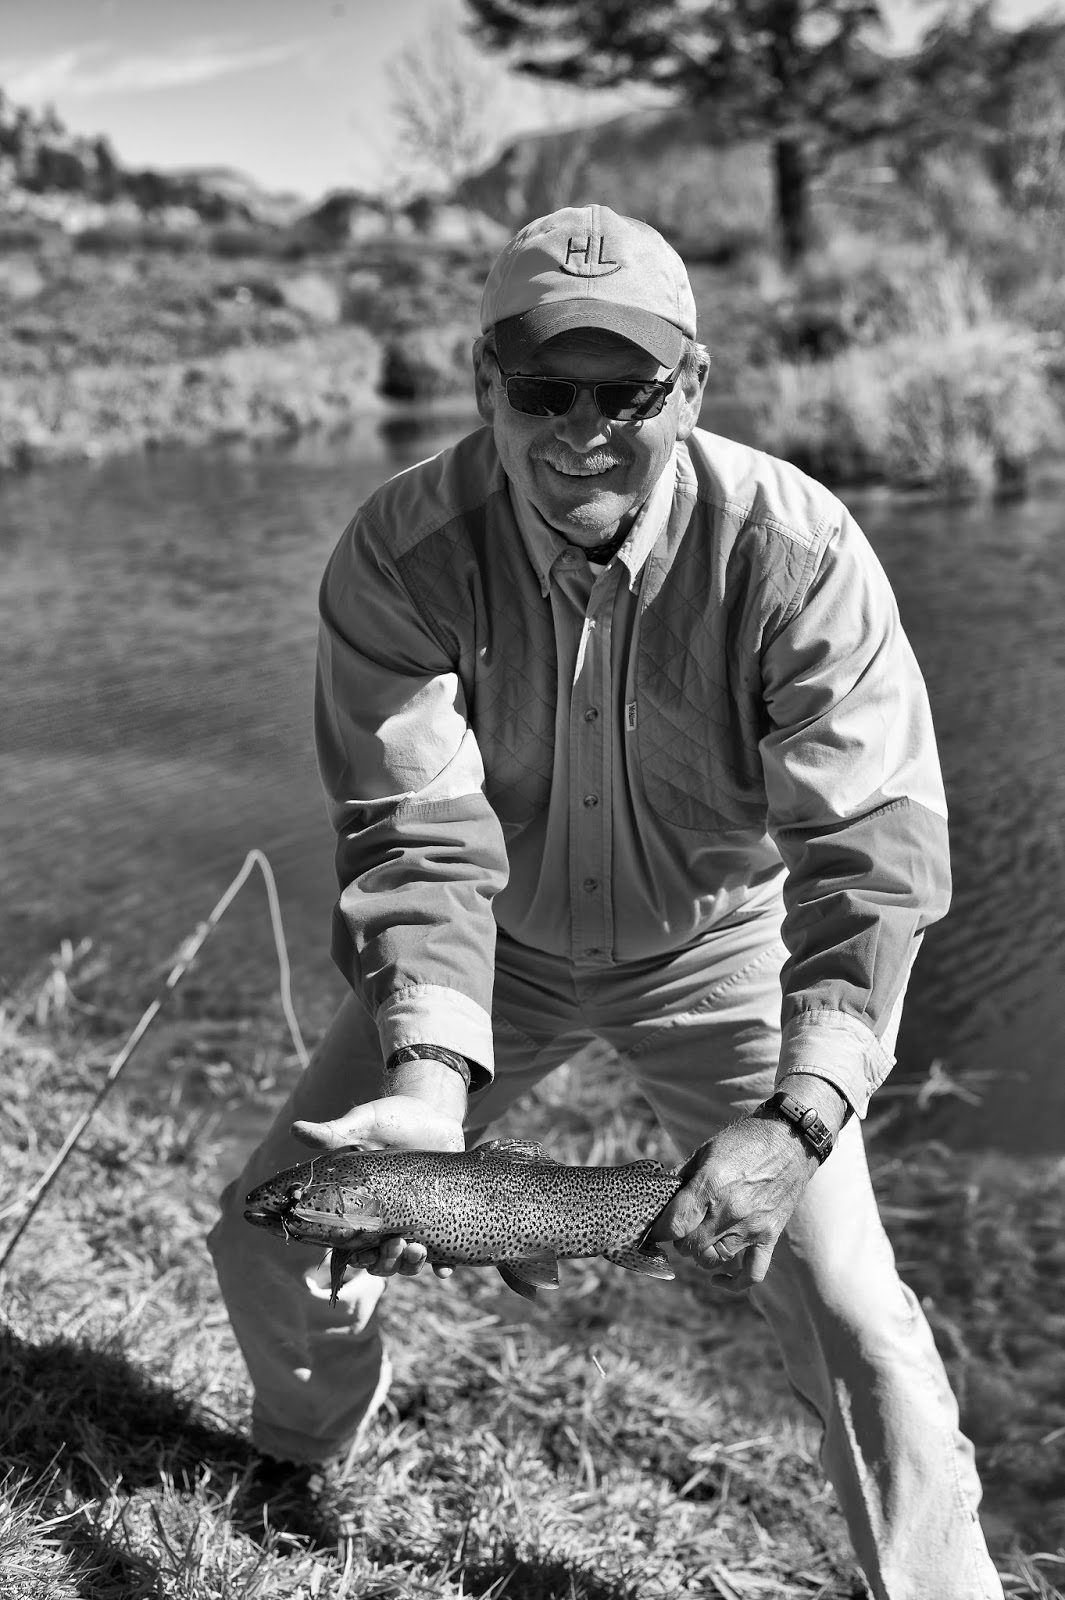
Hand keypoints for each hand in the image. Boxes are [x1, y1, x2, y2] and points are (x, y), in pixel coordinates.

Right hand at [293, 1092, 464, 1279]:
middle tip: (395, 1244)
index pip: (350, 1244)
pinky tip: (444, 1270)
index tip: (358, 1255)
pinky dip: (443, 1267)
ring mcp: (414, 1222)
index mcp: (360, 1207)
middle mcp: (385, 1221)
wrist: (432, 1111)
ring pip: (406, 1262)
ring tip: (417, 1250)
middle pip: (379, 1261)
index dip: (352, 1257)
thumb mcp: (363, 1124)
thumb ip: (334, 1132)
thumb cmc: (391, 1119)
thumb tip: (295, 1128)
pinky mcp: (442, 1218)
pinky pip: (443, 1255)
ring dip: (409, 1265)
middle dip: (385, 1262)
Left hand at [649, 1113, 818, 1292]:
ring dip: (701, 1254)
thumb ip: (680, 1177)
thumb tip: (656, 1196)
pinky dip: (733, 1282)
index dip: (659, 1231)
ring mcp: (752, 1227)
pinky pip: (752, 1274)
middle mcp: (731, 1210)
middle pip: (691, 1247)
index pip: (675, 1225)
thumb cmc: (744, 1142)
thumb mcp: (705, 1151)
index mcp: (711, 1186)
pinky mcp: (770, 1237)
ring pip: (714, 1260)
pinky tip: (718, 1277)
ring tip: (700, 1239)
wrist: (789, 1141)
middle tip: (682, 1228)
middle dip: (680, 1240)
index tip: (656, 1229)